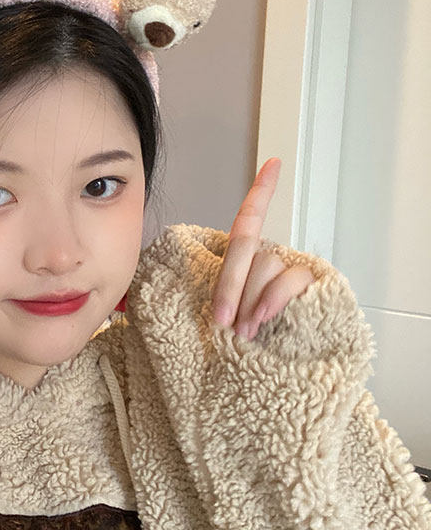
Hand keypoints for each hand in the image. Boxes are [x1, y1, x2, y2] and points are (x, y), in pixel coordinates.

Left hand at [211, 158, 315, 340]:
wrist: (273, 367)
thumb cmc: (243, 337)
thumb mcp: (223, 315)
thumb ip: (221, 301)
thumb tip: (218, 309)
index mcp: (249, 259)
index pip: (251, 218)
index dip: (262, 190)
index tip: (273, 163)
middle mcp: (272, 256)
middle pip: (247, 247)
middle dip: (230, 284)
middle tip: (221, 321)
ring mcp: (291, 268)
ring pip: (265, 264)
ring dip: (249, 301)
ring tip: (244, 331)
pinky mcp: (311, 282)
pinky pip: (288, 280)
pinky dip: (271, 301)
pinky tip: (266, 319)